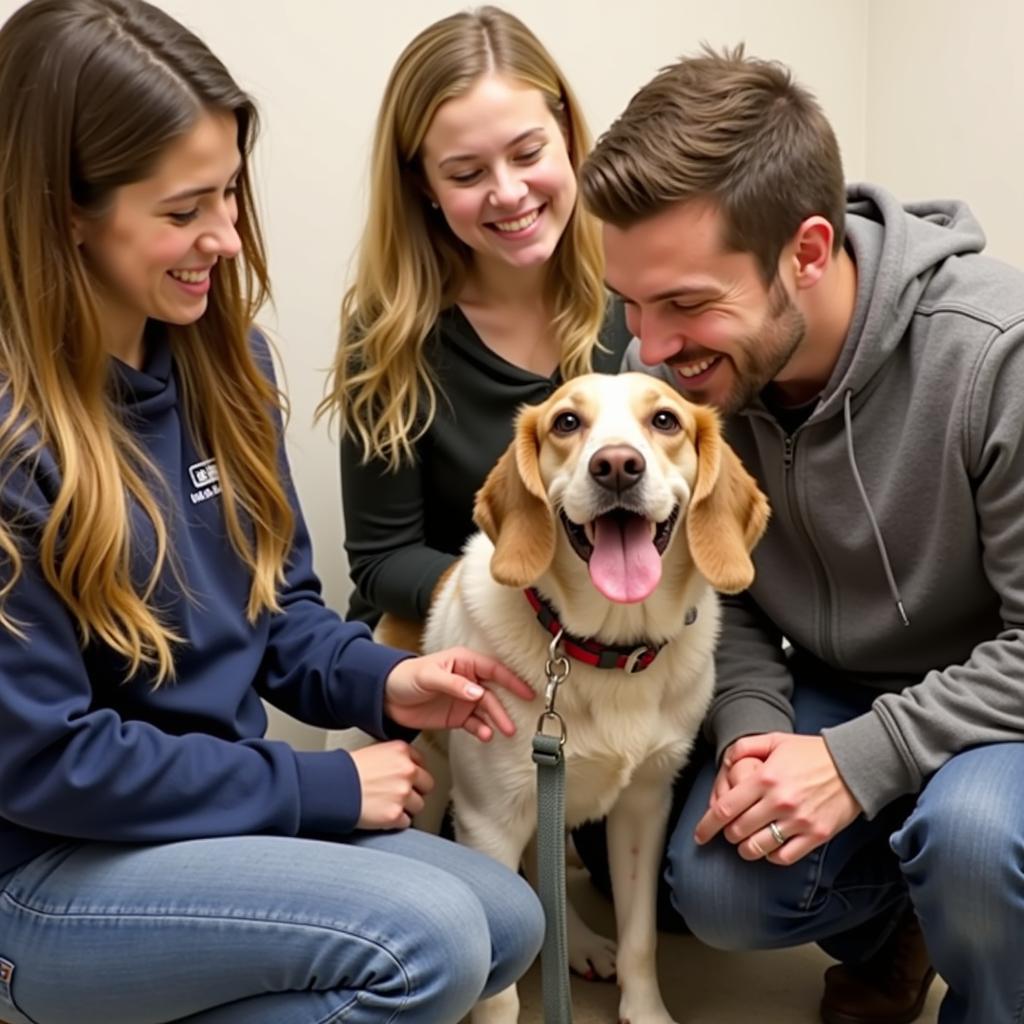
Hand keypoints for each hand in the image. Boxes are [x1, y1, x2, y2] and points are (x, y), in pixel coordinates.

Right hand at [350, 740, 432, 829]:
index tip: (409, 779)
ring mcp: (402, 794)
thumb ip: (395, 759)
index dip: (414, 774)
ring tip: (388, 805)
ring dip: (406, 807)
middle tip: (399, 794)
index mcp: (401, 751)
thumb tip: (407, 768)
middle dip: (415, 791)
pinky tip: (382, 814)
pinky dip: (395, 821)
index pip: (422, 763)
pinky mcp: (394, 814)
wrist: (332, 788)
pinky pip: (405, 822)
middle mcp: (406, 771)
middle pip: (427, 785)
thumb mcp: (375, 751)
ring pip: (418, 805)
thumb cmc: (347, 770)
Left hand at [384, 646, 534, 740]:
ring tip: (503, 732)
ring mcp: (463, 699)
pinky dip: (481, 729)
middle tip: (512, 723)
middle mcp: (467, 680)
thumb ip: (453, 684)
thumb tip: (477, 692)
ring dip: (496, 721)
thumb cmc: (405, 677)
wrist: (386, 698)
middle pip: (493, 694)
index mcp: (463, 662)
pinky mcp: (457, 716)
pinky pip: (474, 723)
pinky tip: (485, 735)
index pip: (493, 670)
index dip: (511, 681)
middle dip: (504, 708)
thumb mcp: (428, 676)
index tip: (526, 692)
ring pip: (486, 710)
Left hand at [695, 733, 861, 864]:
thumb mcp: (775, 740)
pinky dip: (771, 857)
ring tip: (747, 842)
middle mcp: (779, 802)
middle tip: (731, 830)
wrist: (854, 765)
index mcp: (765, 778)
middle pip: (738, 831)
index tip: (699, 835)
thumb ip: (745, 747)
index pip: (725, 809)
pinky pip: (784, 857)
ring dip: (746, 849)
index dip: (707, 825)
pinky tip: (770, 847)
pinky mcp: (816, 836)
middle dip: (728, 834)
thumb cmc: (811, 752)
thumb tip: (725, 762)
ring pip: (758, 848)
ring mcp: (798, 821)